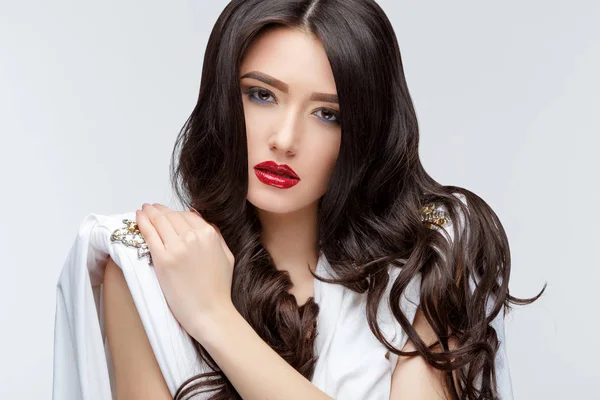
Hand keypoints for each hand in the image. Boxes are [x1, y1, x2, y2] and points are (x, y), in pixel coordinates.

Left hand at [135, 203, 235, 338]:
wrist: (210, 312)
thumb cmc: (219, 290)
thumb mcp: (226, 256)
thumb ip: (217, 236)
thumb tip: (204, 222)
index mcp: (210, 235)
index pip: (188, 215)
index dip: (175, 213)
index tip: (167, 213)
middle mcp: (194, 237)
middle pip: (172, 216)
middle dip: (160, 211)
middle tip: (151, 208)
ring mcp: (177, 247)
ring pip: (160, 222)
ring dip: (150, 213)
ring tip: (143, 210)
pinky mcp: (163, 260)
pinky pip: (150, 235)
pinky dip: (142, 223)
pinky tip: (138, 218)